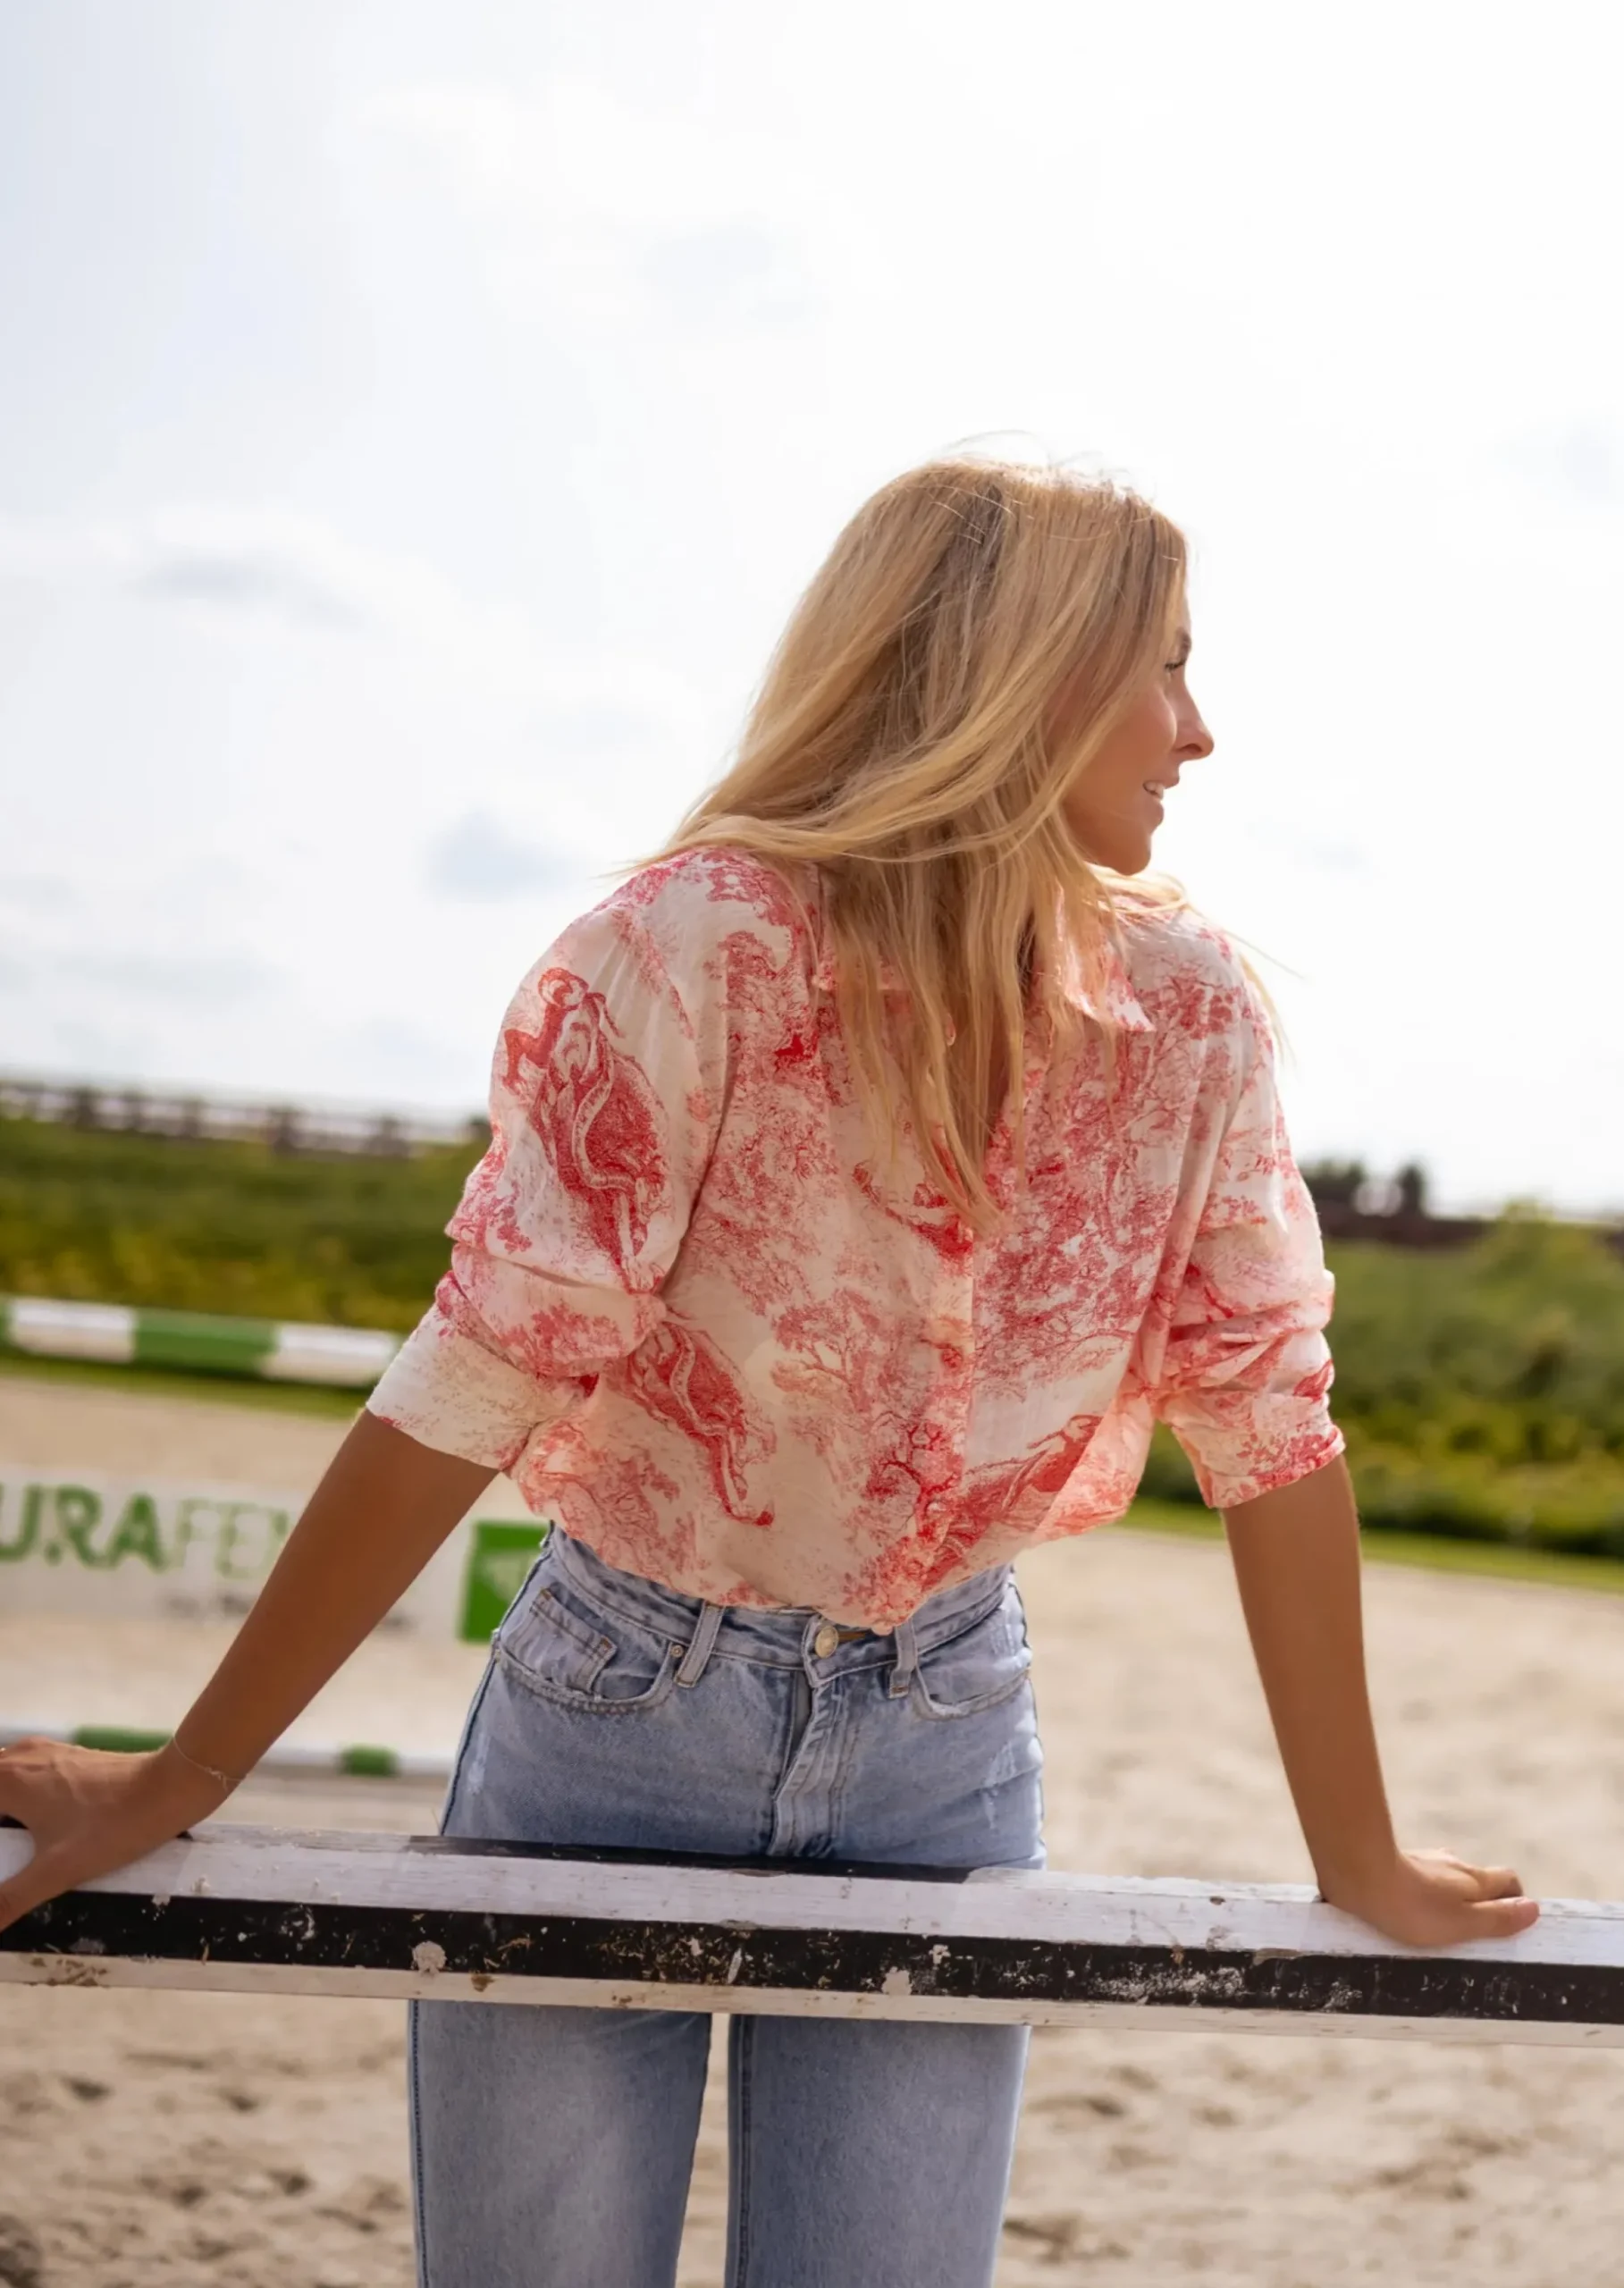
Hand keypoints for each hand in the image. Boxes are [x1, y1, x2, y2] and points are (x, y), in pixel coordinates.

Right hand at [0, 1735, 230, 1934]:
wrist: (171, 1788)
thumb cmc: (111, 1827)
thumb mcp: (55, 1871)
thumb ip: (9, 1900)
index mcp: (7, 1779)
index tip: (2, 1860)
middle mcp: (19, 1756)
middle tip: (6, 1858)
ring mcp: (45, 1752)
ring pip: (1, 1774)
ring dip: (0, 1805)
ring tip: (11, 1846)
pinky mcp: (67, 1756)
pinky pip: (22, 1771)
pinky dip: (12, 1794)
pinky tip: (26, 1824)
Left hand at [1320, 1846, 1539, 1947]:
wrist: (1358, 1873)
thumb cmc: (1412, 1907)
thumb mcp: (1463, 1923)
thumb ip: (1498, 1919)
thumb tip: (1533, 1910)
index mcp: (1474, 1878)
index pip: (1509, 1880)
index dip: (1515, 1900)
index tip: (1508, 1922)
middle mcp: (1452, 1862)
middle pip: (1477, 1878)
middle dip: (1480, 1900)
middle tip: (1471, 1930)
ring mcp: (1422, 1859)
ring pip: (1445, 1876)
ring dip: (1447, 1894)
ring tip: (1436, 1922)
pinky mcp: (1394, 1860)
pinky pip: (1416, 1876)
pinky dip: (1419, 1890)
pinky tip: (1405, 1907)